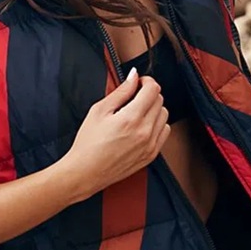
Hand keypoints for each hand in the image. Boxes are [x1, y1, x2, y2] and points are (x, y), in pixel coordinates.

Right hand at [66, 68, 170, 197]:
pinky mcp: (151, 155)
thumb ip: (120, 92)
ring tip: (137, 113)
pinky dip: (157, 125)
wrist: (85, 172)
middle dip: (149, 94)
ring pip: (165, 116)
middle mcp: (145, 132)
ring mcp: (150, 145)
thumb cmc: (88, 144)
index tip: (138, 83)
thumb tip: (133, 77)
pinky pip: (164, 132)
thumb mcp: (99, 111)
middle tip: (134, 97)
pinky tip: (142, 127)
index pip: (153, 89)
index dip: (146, 81)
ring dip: (154, 109)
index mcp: (131, 118)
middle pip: (160, 101)